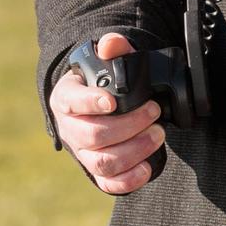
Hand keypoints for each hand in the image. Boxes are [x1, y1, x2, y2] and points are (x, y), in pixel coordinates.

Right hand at [49, 33, 165, 195]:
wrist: (95, 104)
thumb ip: (112, 49)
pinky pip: (107, 183)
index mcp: (67, 99)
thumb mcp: (105, 62)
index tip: (111, 101)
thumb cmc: (101, 83)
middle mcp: (70, 128)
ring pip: (101, 162)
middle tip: (154, 113)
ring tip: (158, 134)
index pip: (72, 102)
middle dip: (129, 126)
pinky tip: (147, 167)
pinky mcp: (96, 169)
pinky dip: (128, 180)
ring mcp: (82, 152)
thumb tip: (113, 43)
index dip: (91, 103)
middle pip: (92, 135)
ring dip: (134, 150)